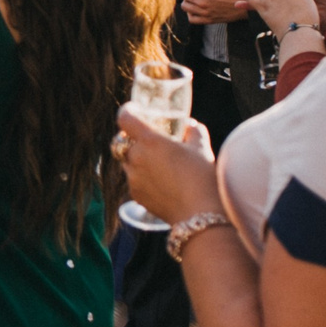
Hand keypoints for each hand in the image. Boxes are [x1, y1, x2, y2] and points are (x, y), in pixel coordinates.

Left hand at [113, 105, 219, 225]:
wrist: (201, 216)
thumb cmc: (203, 178)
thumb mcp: (201, 149)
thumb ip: (194, 132)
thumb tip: (190, 126)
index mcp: (149, 141)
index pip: (125, 118)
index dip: (127, 111)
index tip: (134, 110)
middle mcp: (135, 157)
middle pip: (122, 141)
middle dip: (132, 139)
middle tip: (149, 140)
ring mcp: (133, 177)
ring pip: (127, 162)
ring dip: (136, 159)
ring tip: (158, 164)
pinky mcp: (135, 195)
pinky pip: (133, 180)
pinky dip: (142, 177)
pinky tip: (162, 182)